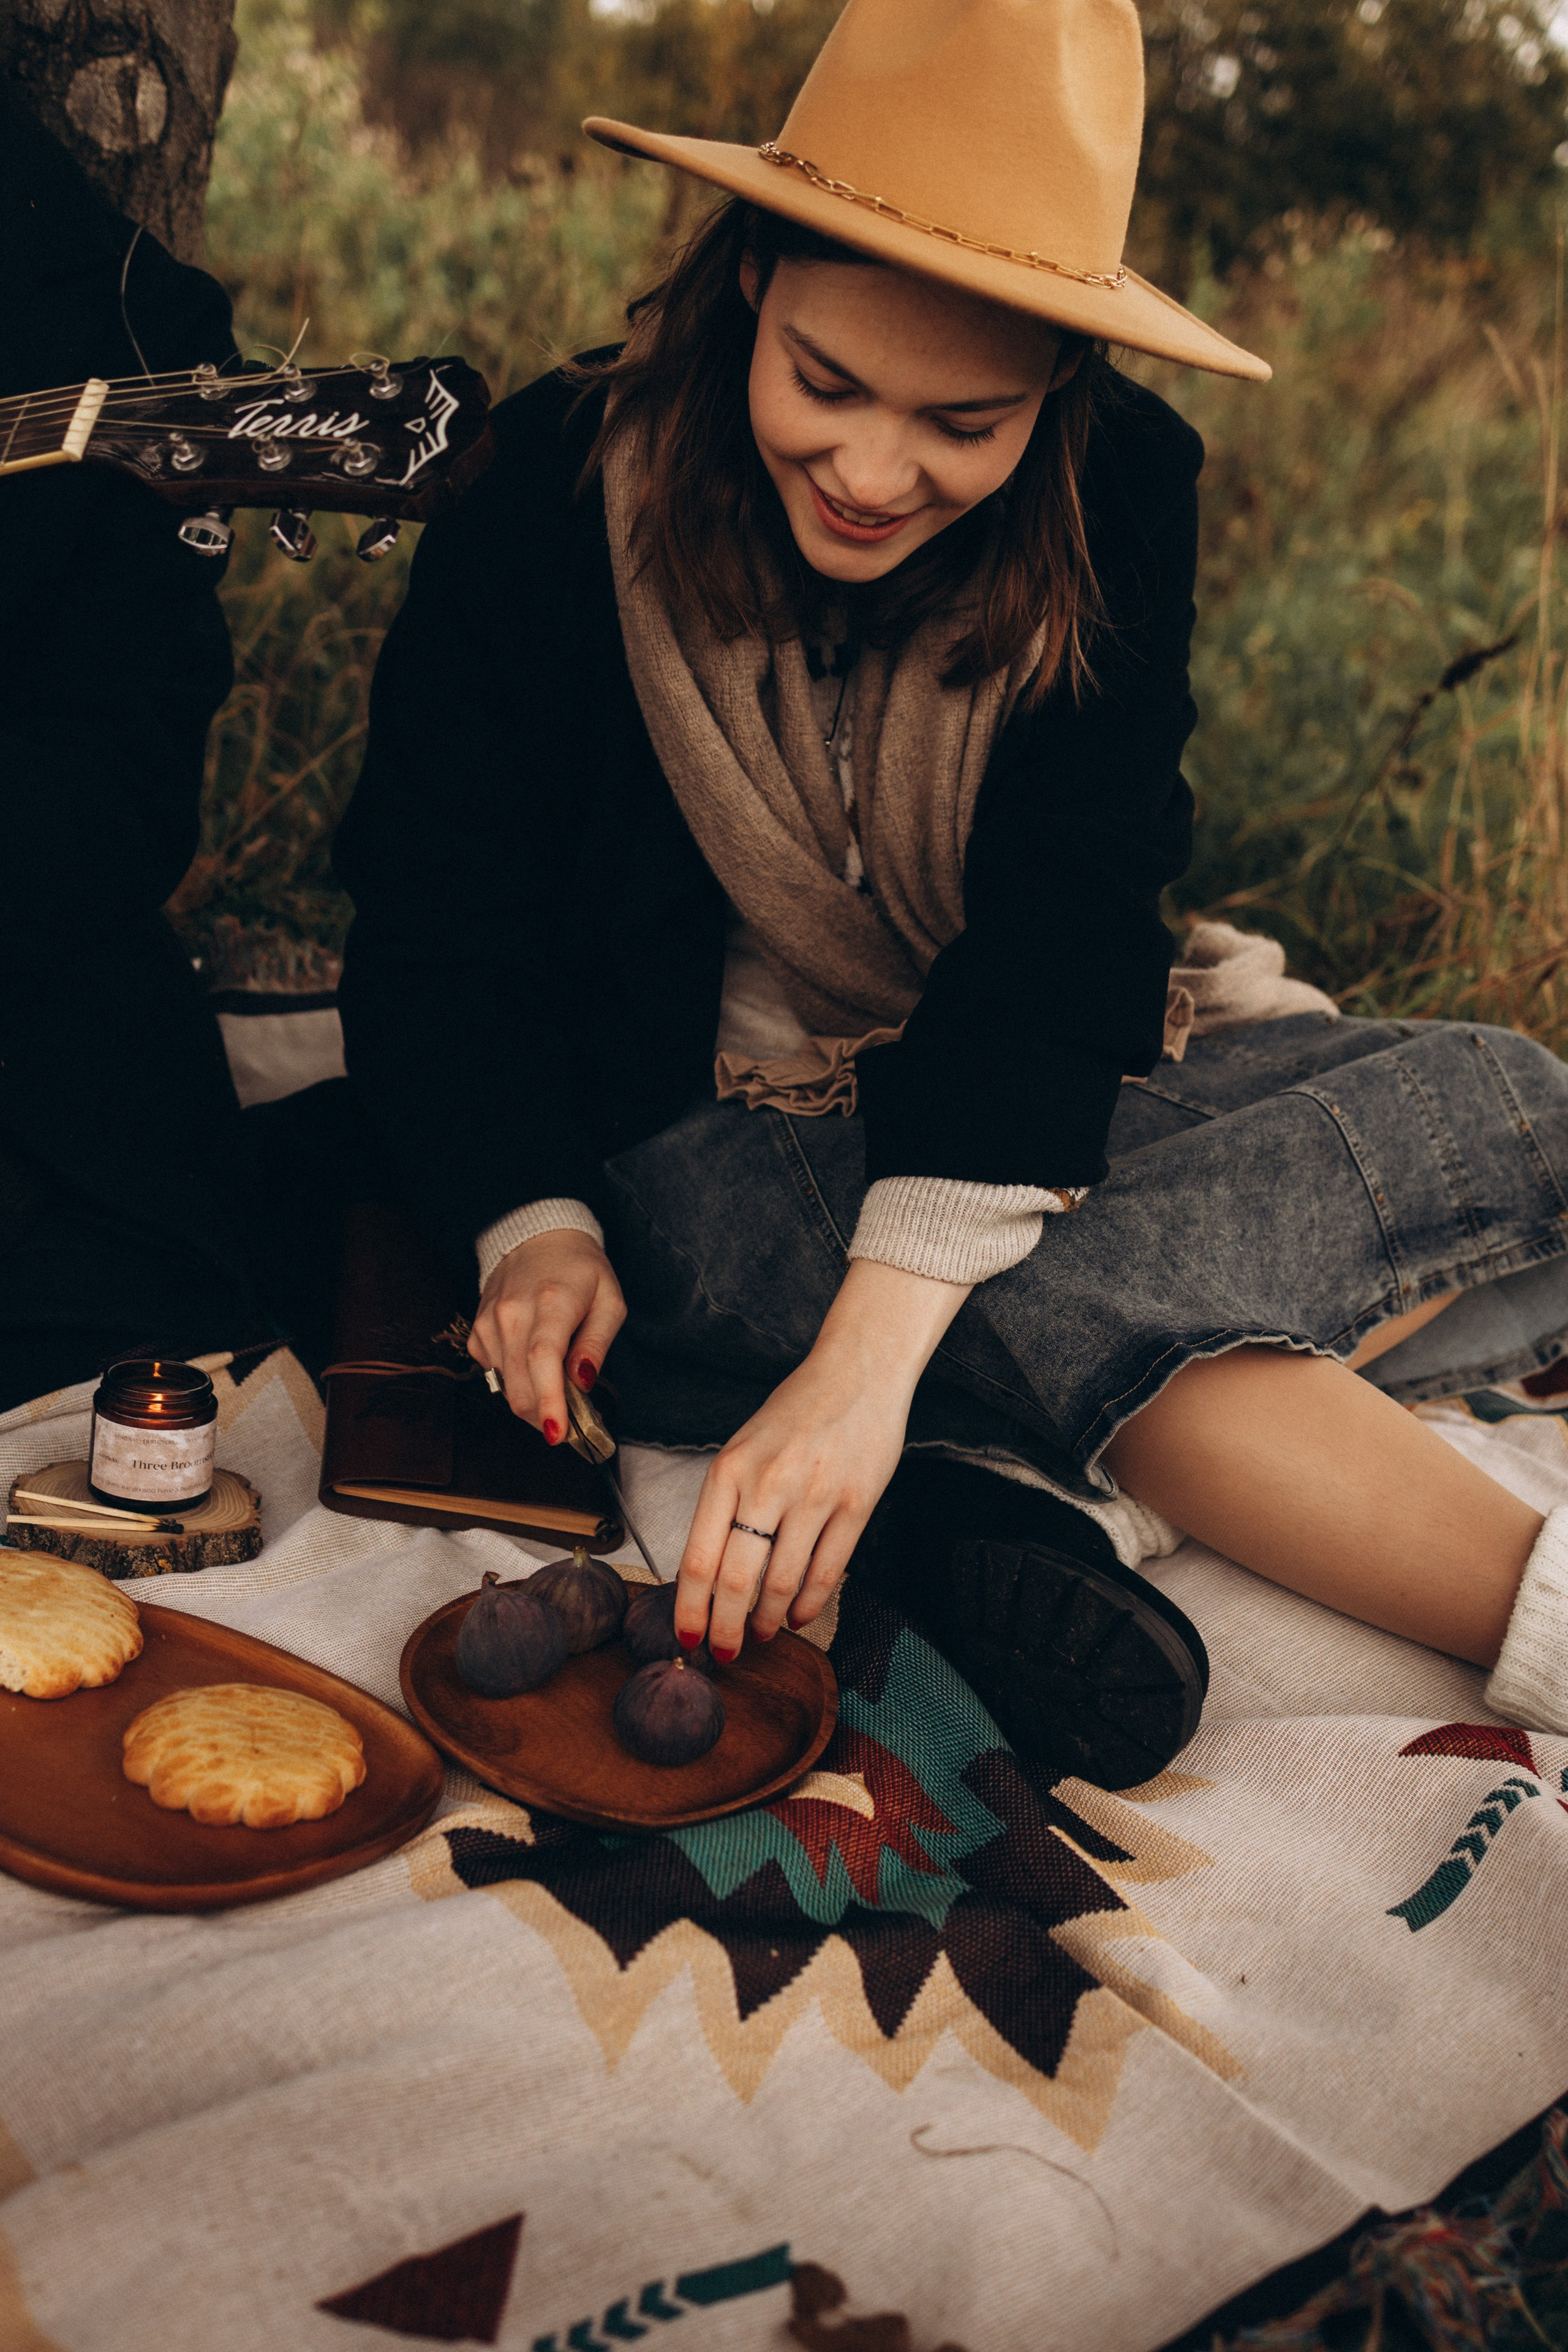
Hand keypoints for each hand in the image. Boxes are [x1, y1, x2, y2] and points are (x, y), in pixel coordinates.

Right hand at [468, 1228, 625, 1443]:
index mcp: (552, 1303)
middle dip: (546, 1416)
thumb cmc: (580, 1270)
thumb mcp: (609, 1301)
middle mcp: (513, 1315)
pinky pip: (496, 1376)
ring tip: (558, 1389)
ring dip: (534, 1402)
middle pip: (521, 1387)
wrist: (536, 1238)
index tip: (558, 1434)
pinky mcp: (478, 1334)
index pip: (543, 1361)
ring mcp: (490, 1325)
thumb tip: (583, 1382)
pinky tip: (534, 1364)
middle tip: (573, 1422)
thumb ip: (597, 1344)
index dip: (549, 1403)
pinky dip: (517, 1383)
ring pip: (507, 1389)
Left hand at [674, 1259, 970, 1658]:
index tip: (686, 1637)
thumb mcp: (743, 1448)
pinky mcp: (856, 1505)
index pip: (699, 1557)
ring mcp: (814, 1495)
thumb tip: (709, 1575)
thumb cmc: (796, 1412)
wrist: (858, 1372)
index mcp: (729, 1470)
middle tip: (724, 1652)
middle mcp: (767, 1484)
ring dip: (769, 1620)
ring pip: (783, 1584)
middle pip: (737, 1580)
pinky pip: (828, 1572)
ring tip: (761, 1633)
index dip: (691, 1609)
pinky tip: (800, 1615)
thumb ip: (727, 1503)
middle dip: (725, 1628)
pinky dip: (810, 1604)